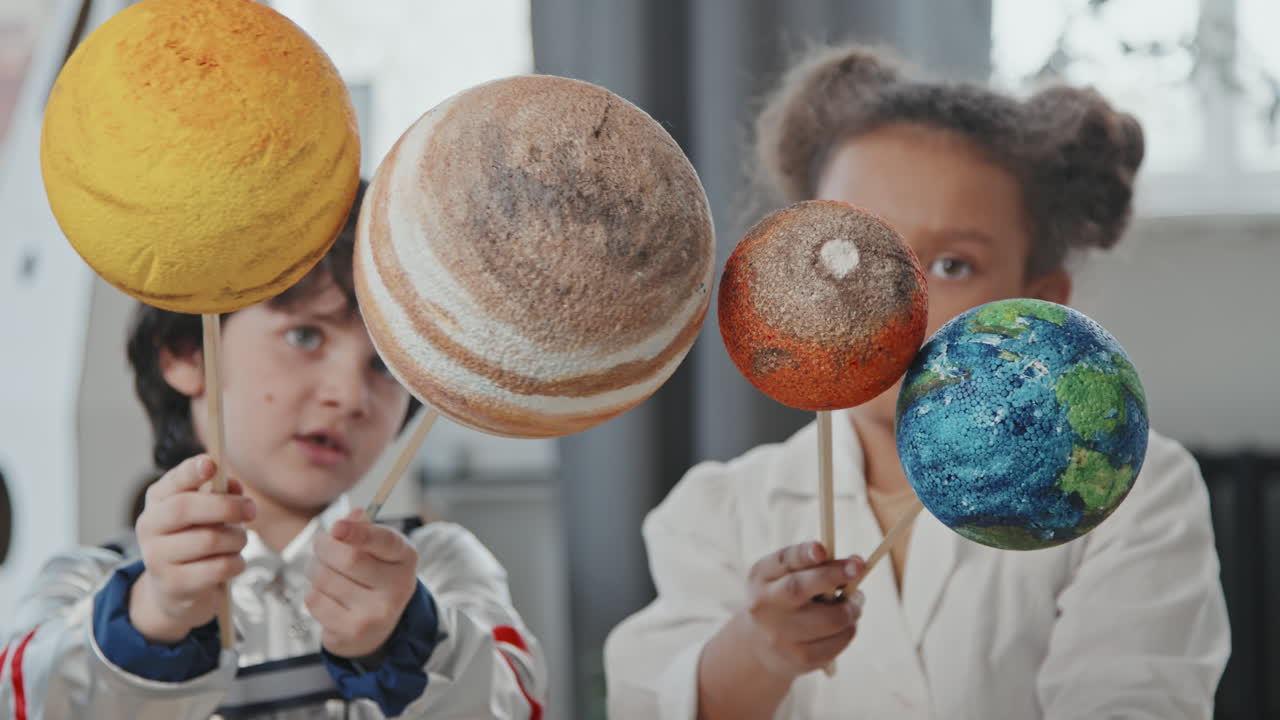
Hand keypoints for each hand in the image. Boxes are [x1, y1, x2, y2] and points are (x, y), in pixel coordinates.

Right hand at [130, 455, 253, 643]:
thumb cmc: (196, 540)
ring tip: (239, 542)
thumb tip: (233, 485)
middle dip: (226, 506)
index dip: (190, 471)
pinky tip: (235, 563)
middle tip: (251, 510)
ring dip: (237, 539)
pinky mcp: (174, 584)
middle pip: (185, 508)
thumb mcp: (207, 513)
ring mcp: (157, 558)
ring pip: (209, 539)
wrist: (176, 590)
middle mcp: (150, 527)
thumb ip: (220, 494)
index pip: (172, 481)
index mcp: (158, 501)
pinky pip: (218, 567)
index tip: (211, 463)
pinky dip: (236, 563)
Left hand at [306, 509, 419, 658]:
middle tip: (320, 546)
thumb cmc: (371, 579)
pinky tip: (326, 597)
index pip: (385, 541)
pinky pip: (315, 600)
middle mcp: (398, 587)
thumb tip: (354, 514)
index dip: (359, 532)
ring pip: (325, 577)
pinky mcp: (353, 631)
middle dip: (324, 547)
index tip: (337, 527)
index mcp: (405, 558)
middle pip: (348, 557)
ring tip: (322, 572)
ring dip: (314, 569)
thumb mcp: (375, 550)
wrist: (375, 630)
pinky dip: (313, 593)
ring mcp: (377, 612)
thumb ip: (363, 529)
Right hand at [743, 542, 864, 677]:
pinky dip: (849, 628)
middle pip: (798, 588)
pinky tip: (844, 624)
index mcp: (761, 578)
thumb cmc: (783, 599)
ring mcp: (781, 636)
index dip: (802, 554)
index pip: (781, 562)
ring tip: (853, 602)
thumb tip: (857, 562)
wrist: (761, 647)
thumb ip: (815, 563)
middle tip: (858, 567)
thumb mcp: (784, 575)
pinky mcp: (801, 659)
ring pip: (831, 618)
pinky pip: (840, 640)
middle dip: (833, 575)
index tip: (821, 548)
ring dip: (852, 607)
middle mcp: (764, 606)